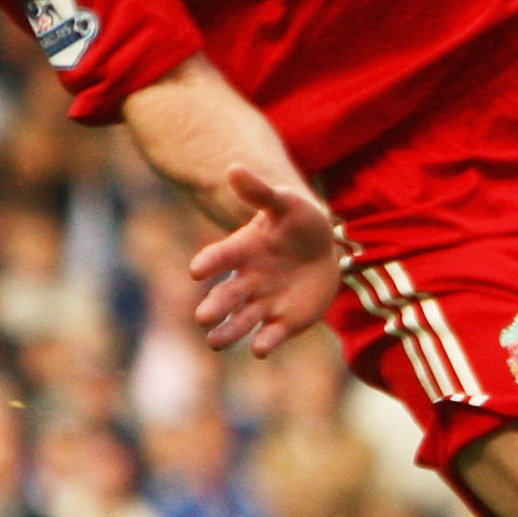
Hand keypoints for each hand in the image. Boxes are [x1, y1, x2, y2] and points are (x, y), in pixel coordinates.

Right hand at [189, 164, 342, 357]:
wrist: (320, 250)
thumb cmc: (297, 223)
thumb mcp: (285, 203)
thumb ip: (260, 192)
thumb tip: (235, 168)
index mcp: (243, 251)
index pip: (221, 257)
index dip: (210, 262)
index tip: (197, 270)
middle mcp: (246, 281)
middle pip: (226, 296)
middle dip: (214, 306)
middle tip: (203, 316)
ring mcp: (263, 302)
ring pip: (240, 321)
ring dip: (228, 332)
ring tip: (214, 341)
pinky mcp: (282, 321)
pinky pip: (271, 335)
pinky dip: (265, 342)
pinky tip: (260, 349)